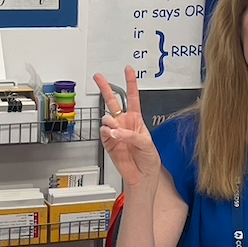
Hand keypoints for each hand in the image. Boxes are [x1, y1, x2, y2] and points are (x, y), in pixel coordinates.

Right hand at [94, 68, 161, 189]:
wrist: (141, 176)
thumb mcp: (146, 143)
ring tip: (116, 130)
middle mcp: (124, 123)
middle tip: (98, 77)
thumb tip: (116, 131)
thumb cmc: (149, 159)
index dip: (130, 83)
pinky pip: (104, 132)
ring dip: (111, 122)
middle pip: (113, 101)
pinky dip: (108, 133)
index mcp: (136, 119)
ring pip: (107, 118)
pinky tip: (112, 135)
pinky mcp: (108, 142)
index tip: (128, 70)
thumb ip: (131, 135)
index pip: (133, 97)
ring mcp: (115, 132)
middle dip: (105, 88)